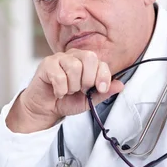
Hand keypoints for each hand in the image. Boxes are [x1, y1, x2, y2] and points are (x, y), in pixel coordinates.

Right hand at [6, 49, 123, 132]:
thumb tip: (120, 85)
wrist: (45, 109)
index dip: (103, 76)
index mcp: (85, 62)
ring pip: (74, 67)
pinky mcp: (46, 64)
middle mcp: (73, 56)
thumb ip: (103, 92)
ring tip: (67, 91)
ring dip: (72, 86)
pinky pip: (59, 76)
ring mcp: (59, 58)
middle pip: (89, 58)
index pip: (100, 62)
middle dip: (88, 80)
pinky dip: (60, 89)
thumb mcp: (88, 100)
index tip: (101, 88)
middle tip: (80, 90)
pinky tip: (57, 92)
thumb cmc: (65, 101)